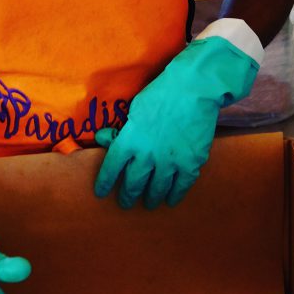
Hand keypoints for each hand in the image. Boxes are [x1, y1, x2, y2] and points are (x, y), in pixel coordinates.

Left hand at [94, 30, 259, 209]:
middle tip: (125, 204)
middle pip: (133, 183)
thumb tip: (102, 139)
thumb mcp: (134, 109)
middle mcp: (147, 155)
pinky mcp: (190, 163)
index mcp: (129, 140)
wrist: (193, 89)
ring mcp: (169, 161)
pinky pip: (180, 186)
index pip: (111, 168)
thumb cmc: (160, 94)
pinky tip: (171, 200)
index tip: (101, 193)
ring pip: (156, 188)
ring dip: (151, 198)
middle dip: (128, 196)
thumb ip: (120, 129)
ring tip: (149, 203)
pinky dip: (175, 195)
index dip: (105, 183)